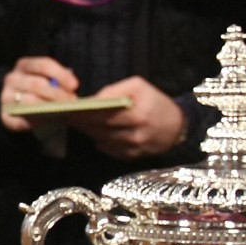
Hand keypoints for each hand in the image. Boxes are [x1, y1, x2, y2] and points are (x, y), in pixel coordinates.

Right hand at [0, 56, 80, 131]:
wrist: (22, 108)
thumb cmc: (42, 92)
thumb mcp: (49, 81)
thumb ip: (60, 82)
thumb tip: (76, 90)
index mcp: (25, 65)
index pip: (44, 65)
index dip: (60, 75)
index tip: (75, 86)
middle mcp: (12, 78)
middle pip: (37, 84)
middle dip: (57, 94)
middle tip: (73, 102)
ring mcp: (6, 97)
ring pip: (29, 102)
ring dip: (48, 108)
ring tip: (64, 113)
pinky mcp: (4, 116)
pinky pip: (19, 121)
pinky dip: (35, 122)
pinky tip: (47, 122)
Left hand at [66, 76, 185, 159]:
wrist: (178, 126)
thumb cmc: (155, 102)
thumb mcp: (139, 86)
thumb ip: (114, 90)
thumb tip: (92, 100)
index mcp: (138, 115)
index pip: (103, 115)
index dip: (84, 114)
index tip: (68, 110)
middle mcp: (135, 135)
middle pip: (99, 130)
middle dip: (82, 123)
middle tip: (67, 116)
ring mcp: (133, 149)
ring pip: (101, 140)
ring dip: (89, 132)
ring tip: (78, 123)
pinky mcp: (132, 158)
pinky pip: (108, 150)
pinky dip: (100, 141)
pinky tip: (95, 132)